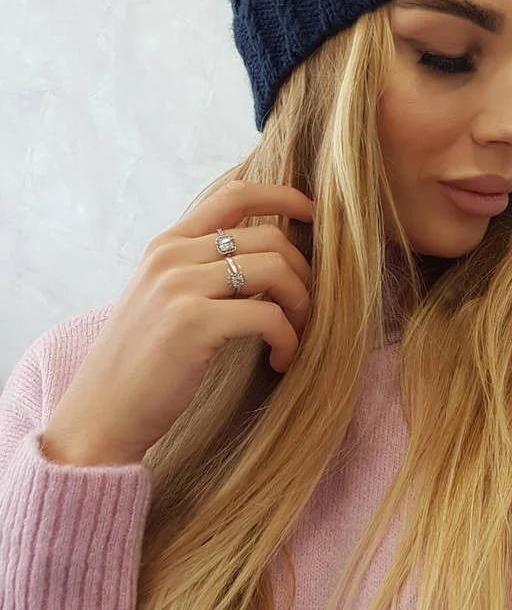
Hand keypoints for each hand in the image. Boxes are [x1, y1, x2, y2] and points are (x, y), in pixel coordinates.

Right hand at [41, 181, 315, 465]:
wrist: (101, 414)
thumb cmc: (142, 363)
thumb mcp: (163, 297)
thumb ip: (201, 268)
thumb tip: (268, 254)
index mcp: (167, 244)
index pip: (234, 195)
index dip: (283, 196)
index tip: (312, 214)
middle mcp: (172, 256)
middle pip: (268, 236)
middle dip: (302, 271)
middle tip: (304, 309)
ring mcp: (180, 286)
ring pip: (275, 269)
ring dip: (301, 303)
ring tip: (295, 335)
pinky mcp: (194, 323)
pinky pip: (269, 315)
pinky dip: (288, 339)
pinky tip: (280, 361)